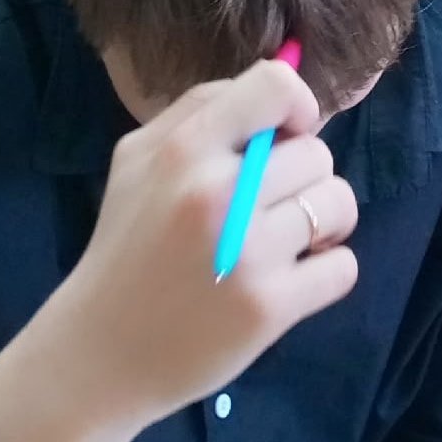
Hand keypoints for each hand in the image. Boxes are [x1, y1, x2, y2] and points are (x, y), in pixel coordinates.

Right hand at [0, 58, 357, 441]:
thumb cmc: (126, 248)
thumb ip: (204, 115)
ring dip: (324, 224)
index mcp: (182, 148)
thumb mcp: (138, 162)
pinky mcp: (269, 307)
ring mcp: (245, 252)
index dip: (299, 106)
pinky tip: (288, 281)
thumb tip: (286, 91)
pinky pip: (343, 266)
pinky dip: (325, 272)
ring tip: (286, 242)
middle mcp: (215, 193)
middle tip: (267, 210)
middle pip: (318, 153)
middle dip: (303, 180)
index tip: (287, 137)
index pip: (277, 87)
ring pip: (339, 204)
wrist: (98, 354)